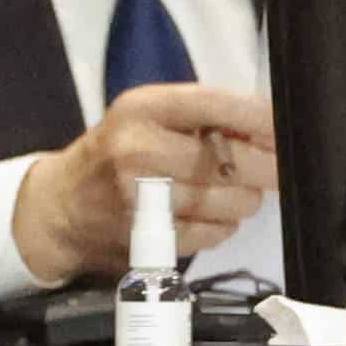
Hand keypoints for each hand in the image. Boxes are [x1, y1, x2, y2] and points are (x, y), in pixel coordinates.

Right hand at [11, 84, 278, 282]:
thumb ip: (207, 116)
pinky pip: (213, 234)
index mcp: (144, 108)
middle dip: (265, 167)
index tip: (287, 128)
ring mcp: (140, 199)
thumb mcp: (150, 116)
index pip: (215, 105)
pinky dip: (222, 226)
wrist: (58, 208)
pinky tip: (209, 215)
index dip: (260, 118)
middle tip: (276, 169)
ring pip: (229, 202)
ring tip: (233, 191)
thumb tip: (272, 127)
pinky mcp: (146, 240)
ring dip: (244, 199)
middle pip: (229, 161)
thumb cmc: (117, 151)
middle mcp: (138, 150)